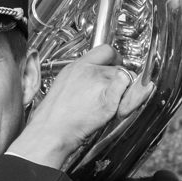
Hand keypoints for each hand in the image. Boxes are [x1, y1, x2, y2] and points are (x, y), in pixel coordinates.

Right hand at [11, 43, 150, 169]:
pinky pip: (129, 89)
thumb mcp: (64, 85)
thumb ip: (83, 77)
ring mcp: (100, 82)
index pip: (105, 50)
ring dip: (124, 91)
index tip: (116, 64)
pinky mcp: (109, 96)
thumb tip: (95, 77)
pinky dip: (129, 98)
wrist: (52, 130)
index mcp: (77, 66)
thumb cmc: (55, 115)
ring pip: (126, 78)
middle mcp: (89, 70)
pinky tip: (117, 108)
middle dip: (119, 80)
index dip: (114, 57)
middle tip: (111, 93)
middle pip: (118, 66)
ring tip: (109, 104)